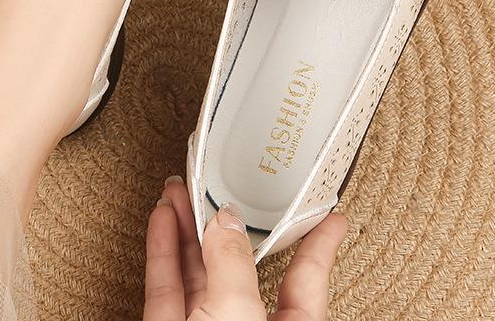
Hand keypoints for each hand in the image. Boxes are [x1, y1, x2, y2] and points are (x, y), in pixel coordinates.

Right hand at [143, 175, 346, 320]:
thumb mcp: (238, 313)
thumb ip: (232, 264)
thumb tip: (225, 222)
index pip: (310, 280)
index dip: (320, 244)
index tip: (332, 216)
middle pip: (240, 268)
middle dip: (227, 223)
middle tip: (223, 187)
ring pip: (198, 274)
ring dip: (187, 228)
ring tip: (182, 190)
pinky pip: (167, 289)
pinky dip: (162, 251)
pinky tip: (163, 219)